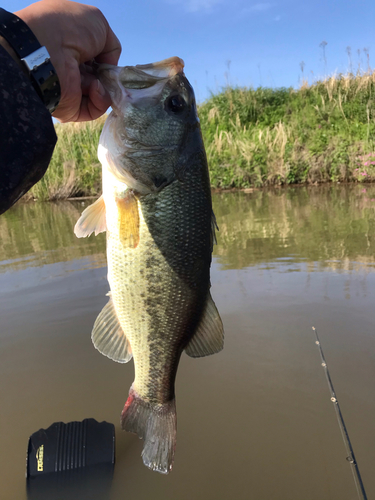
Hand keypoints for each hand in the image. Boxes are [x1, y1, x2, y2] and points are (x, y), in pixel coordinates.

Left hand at [16, 0, 120, 121]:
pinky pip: (94, 109)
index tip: (109, 58)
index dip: (106, 59)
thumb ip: (111, 45)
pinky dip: (100, 99)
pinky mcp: (71, 108)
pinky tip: (95, 88)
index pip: (95, 58)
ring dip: (106, 87)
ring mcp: (70, 89)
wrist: (45, 49)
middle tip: (110, 72)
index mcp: (70, 46)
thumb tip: (109, 66)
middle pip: (99, 77)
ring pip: (100, 94)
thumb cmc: (68, 28)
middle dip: (109, 76)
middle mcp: (69, 68)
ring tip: (100, 79)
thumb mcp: (97, 23)